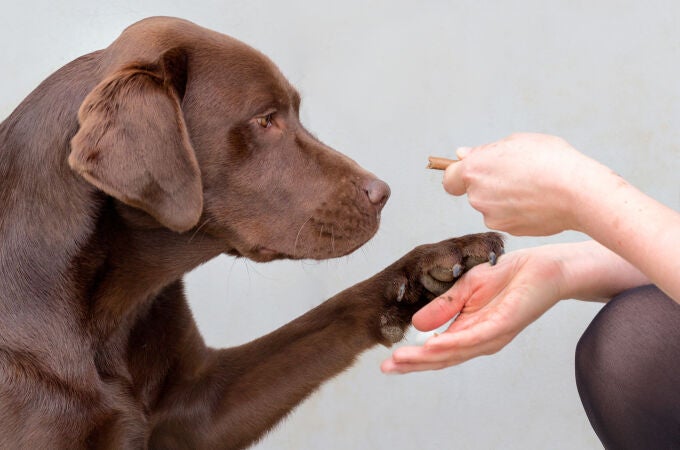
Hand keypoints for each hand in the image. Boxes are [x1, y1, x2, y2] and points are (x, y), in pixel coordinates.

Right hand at [381, 246, 564, 372]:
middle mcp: (480, 340)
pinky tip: (431, 344)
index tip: (388, 363)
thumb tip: (417, 325)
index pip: (437, 351)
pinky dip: (450, 343)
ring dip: (426, 357)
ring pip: (454, 352)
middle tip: (386, 368)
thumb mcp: (465, 288)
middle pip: (442, 358)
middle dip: (413, 364)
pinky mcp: (503, 325)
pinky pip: (473, 337)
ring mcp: (491, 335)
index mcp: (469, 332)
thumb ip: (443, 307)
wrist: (542, 267)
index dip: (413, 358)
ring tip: (401, 360)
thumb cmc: (508, 276)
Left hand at [443, 133, 608, 235]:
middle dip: (490, 184)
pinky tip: (538, 201)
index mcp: (474, 170)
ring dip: (505, 198)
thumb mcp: (517, 141)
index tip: (473, 172)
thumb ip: (485, 151)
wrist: (578, 193)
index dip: (459, 175)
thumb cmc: (551, 160)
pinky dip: (518, 211)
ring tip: (533, 187)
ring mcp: (492, 217)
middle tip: (518, 173)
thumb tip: (462, 155)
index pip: (449, 179)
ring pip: (492, 206)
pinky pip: (508, 218)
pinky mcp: (509, 230)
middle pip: (475, 191)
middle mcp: (477, 196)